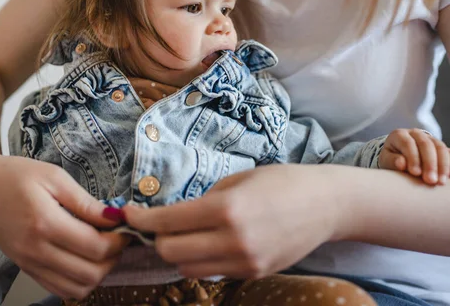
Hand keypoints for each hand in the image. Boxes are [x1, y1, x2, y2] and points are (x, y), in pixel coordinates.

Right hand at [0, 155, 128, 298]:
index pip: (96, 247)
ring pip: (77, 288)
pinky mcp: (25, 268)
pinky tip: (84, 258)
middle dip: (114, 258)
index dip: (119, 240)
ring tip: (103, 249)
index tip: (125, 226)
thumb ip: (86, 202)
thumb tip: (115, 218)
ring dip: (99, 273)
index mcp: (44, 223)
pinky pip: (58, 289)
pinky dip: (79, 281)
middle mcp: (35, 250)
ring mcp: (28, 263)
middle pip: (90, 273)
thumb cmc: (16, 174)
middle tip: (118, 238)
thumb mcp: (54, 176)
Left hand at [123, 164, 341, 278]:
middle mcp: (233, 241)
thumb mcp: (237, 180)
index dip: (141, 219)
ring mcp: (245, 263)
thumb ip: (202, 201)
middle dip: (157, 238)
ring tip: (185, 235)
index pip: (167, 222)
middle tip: (159, 224)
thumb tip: (172, 215)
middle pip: (170, 252)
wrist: (326, 204)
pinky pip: (213, 273)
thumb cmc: (281, 181)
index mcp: (226, 209)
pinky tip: (211, 243)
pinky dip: (202, 260)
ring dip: (178, 253)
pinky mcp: (254, 275)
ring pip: (187, 269)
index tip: (128, 214)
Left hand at [379, 128, 449, 184]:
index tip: (415, 173)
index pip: (408, 144)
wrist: (399, 156)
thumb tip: (401, 164)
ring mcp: (429, 138)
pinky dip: (449, 163)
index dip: (413, 158)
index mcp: (399, 135)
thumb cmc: (391, 160)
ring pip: (440, 147)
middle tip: (430, 180)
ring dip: (443, 165)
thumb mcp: (386, 160)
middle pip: (426, 145)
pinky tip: (449, 176)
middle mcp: (415, 133)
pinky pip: (447, 152)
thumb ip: (392, 161)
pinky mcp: (439, 145)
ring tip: (441, 182)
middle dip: (429, 164)